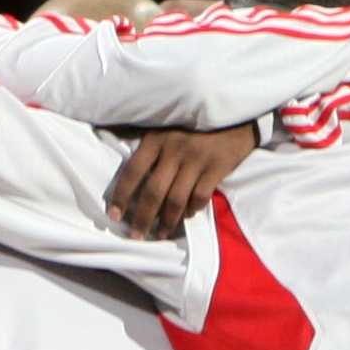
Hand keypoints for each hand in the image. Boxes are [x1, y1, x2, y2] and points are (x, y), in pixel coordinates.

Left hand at [110, 125, 255, 237]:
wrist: (236, 113)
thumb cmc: (195, 122)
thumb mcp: (166, 123)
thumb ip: (146, 140)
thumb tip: (116, 148)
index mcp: (156, 138)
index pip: (133, 171)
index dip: (121, 196)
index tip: (113, 215)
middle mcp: (174, 149)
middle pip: (153, 192)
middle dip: (142, 218)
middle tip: (136, 235)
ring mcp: (196, 159)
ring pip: (176, 199)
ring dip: (167, 221)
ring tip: (160, 234)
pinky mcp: (216, 167)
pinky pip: (200, 197)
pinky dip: (192, 210)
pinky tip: (187, 216)